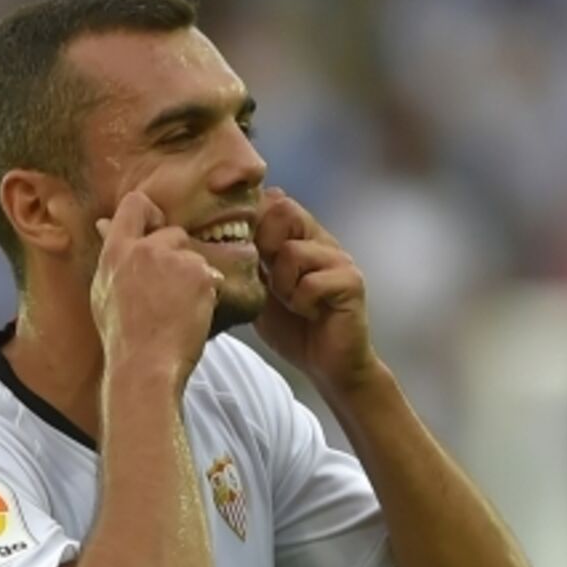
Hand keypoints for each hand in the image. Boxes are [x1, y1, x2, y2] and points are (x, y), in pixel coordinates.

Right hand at [91, 191, 223, 391]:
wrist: (145, 365)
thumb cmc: (123, 335)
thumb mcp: (104, 291)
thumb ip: (111, 256)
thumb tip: (105, 225)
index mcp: (116, 251)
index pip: (134, 205)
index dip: (150, 213)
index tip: (156, 230)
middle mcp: (144, 248)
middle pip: (173, 233)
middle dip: (178, 256)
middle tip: (171, 292)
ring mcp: (173, 260)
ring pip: (194, 257)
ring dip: (193, 278)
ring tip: (179, 310)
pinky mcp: (199, 274)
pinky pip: (211, 276)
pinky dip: (207, 294)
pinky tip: (192, 315)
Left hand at [253, 188, 377, 392]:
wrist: (328, 365)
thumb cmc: (294, 328)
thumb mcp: (260, 290)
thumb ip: (247, 262)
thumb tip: (215, 237)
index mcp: (299, 237)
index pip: (272, 201)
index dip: (250, 219)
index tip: (240, 249)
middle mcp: (321, 240)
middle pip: (284, 209)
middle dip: (265, 244)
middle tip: (268, 277)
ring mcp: (339, 259)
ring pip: (293, 251)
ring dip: (282, 283)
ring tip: (291, 303)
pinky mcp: (351, 282)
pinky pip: (311, 283)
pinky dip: (301, 302)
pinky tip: (310, 314)